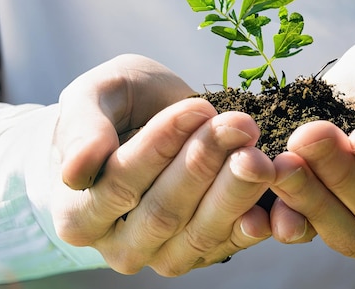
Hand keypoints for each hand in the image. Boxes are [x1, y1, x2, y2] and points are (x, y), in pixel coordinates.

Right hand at [52, 54, 274, 274]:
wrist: (140, 130)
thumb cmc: (113, 111)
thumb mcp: (94, 98)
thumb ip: (83, 128)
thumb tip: (77, 170)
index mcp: (78, 212)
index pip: (119, 183)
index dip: (160, 145)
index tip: (197, 108)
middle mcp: (118, 245)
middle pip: (164, 212)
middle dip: (205, 165)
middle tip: (241, 126)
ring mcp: (162, 255)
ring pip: (200, 234)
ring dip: (236, 193)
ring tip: (260, 153)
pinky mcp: (204, 253)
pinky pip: (231, 245)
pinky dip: (257, 223)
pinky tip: (277, 200)